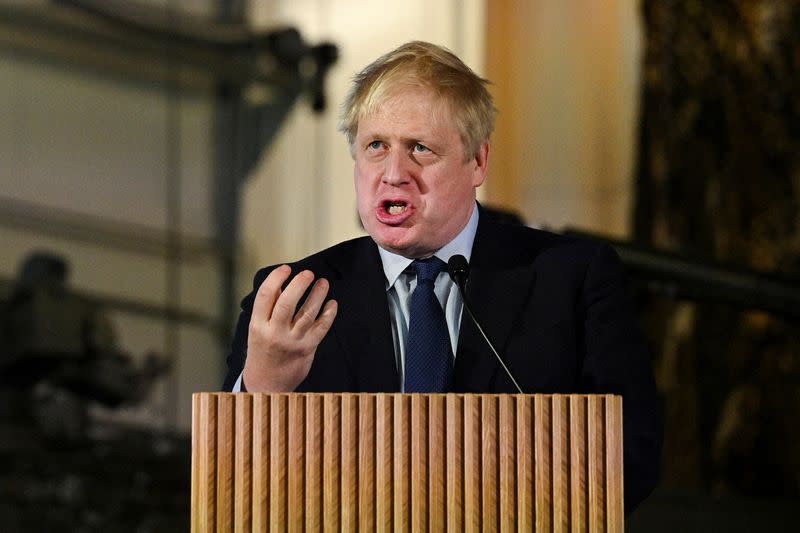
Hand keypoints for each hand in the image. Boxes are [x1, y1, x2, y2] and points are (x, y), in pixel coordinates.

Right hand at [242, 265, 337, 391]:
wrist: (266, 384)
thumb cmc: (262, 351)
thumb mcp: (257, 329)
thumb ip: (268, 308)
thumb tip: (282, 283)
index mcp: (258, 326)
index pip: (266, 296)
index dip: (276, 278)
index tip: (286, 268)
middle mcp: (274, 333)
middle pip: (287, 303)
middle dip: (299, 284)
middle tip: (308, 273)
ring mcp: (292, 342)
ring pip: (307, 314)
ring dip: (317, 295)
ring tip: (323, 283)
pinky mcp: (307, 350)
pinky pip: (321, 328)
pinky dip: (328, 314)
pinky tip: (332, 303)